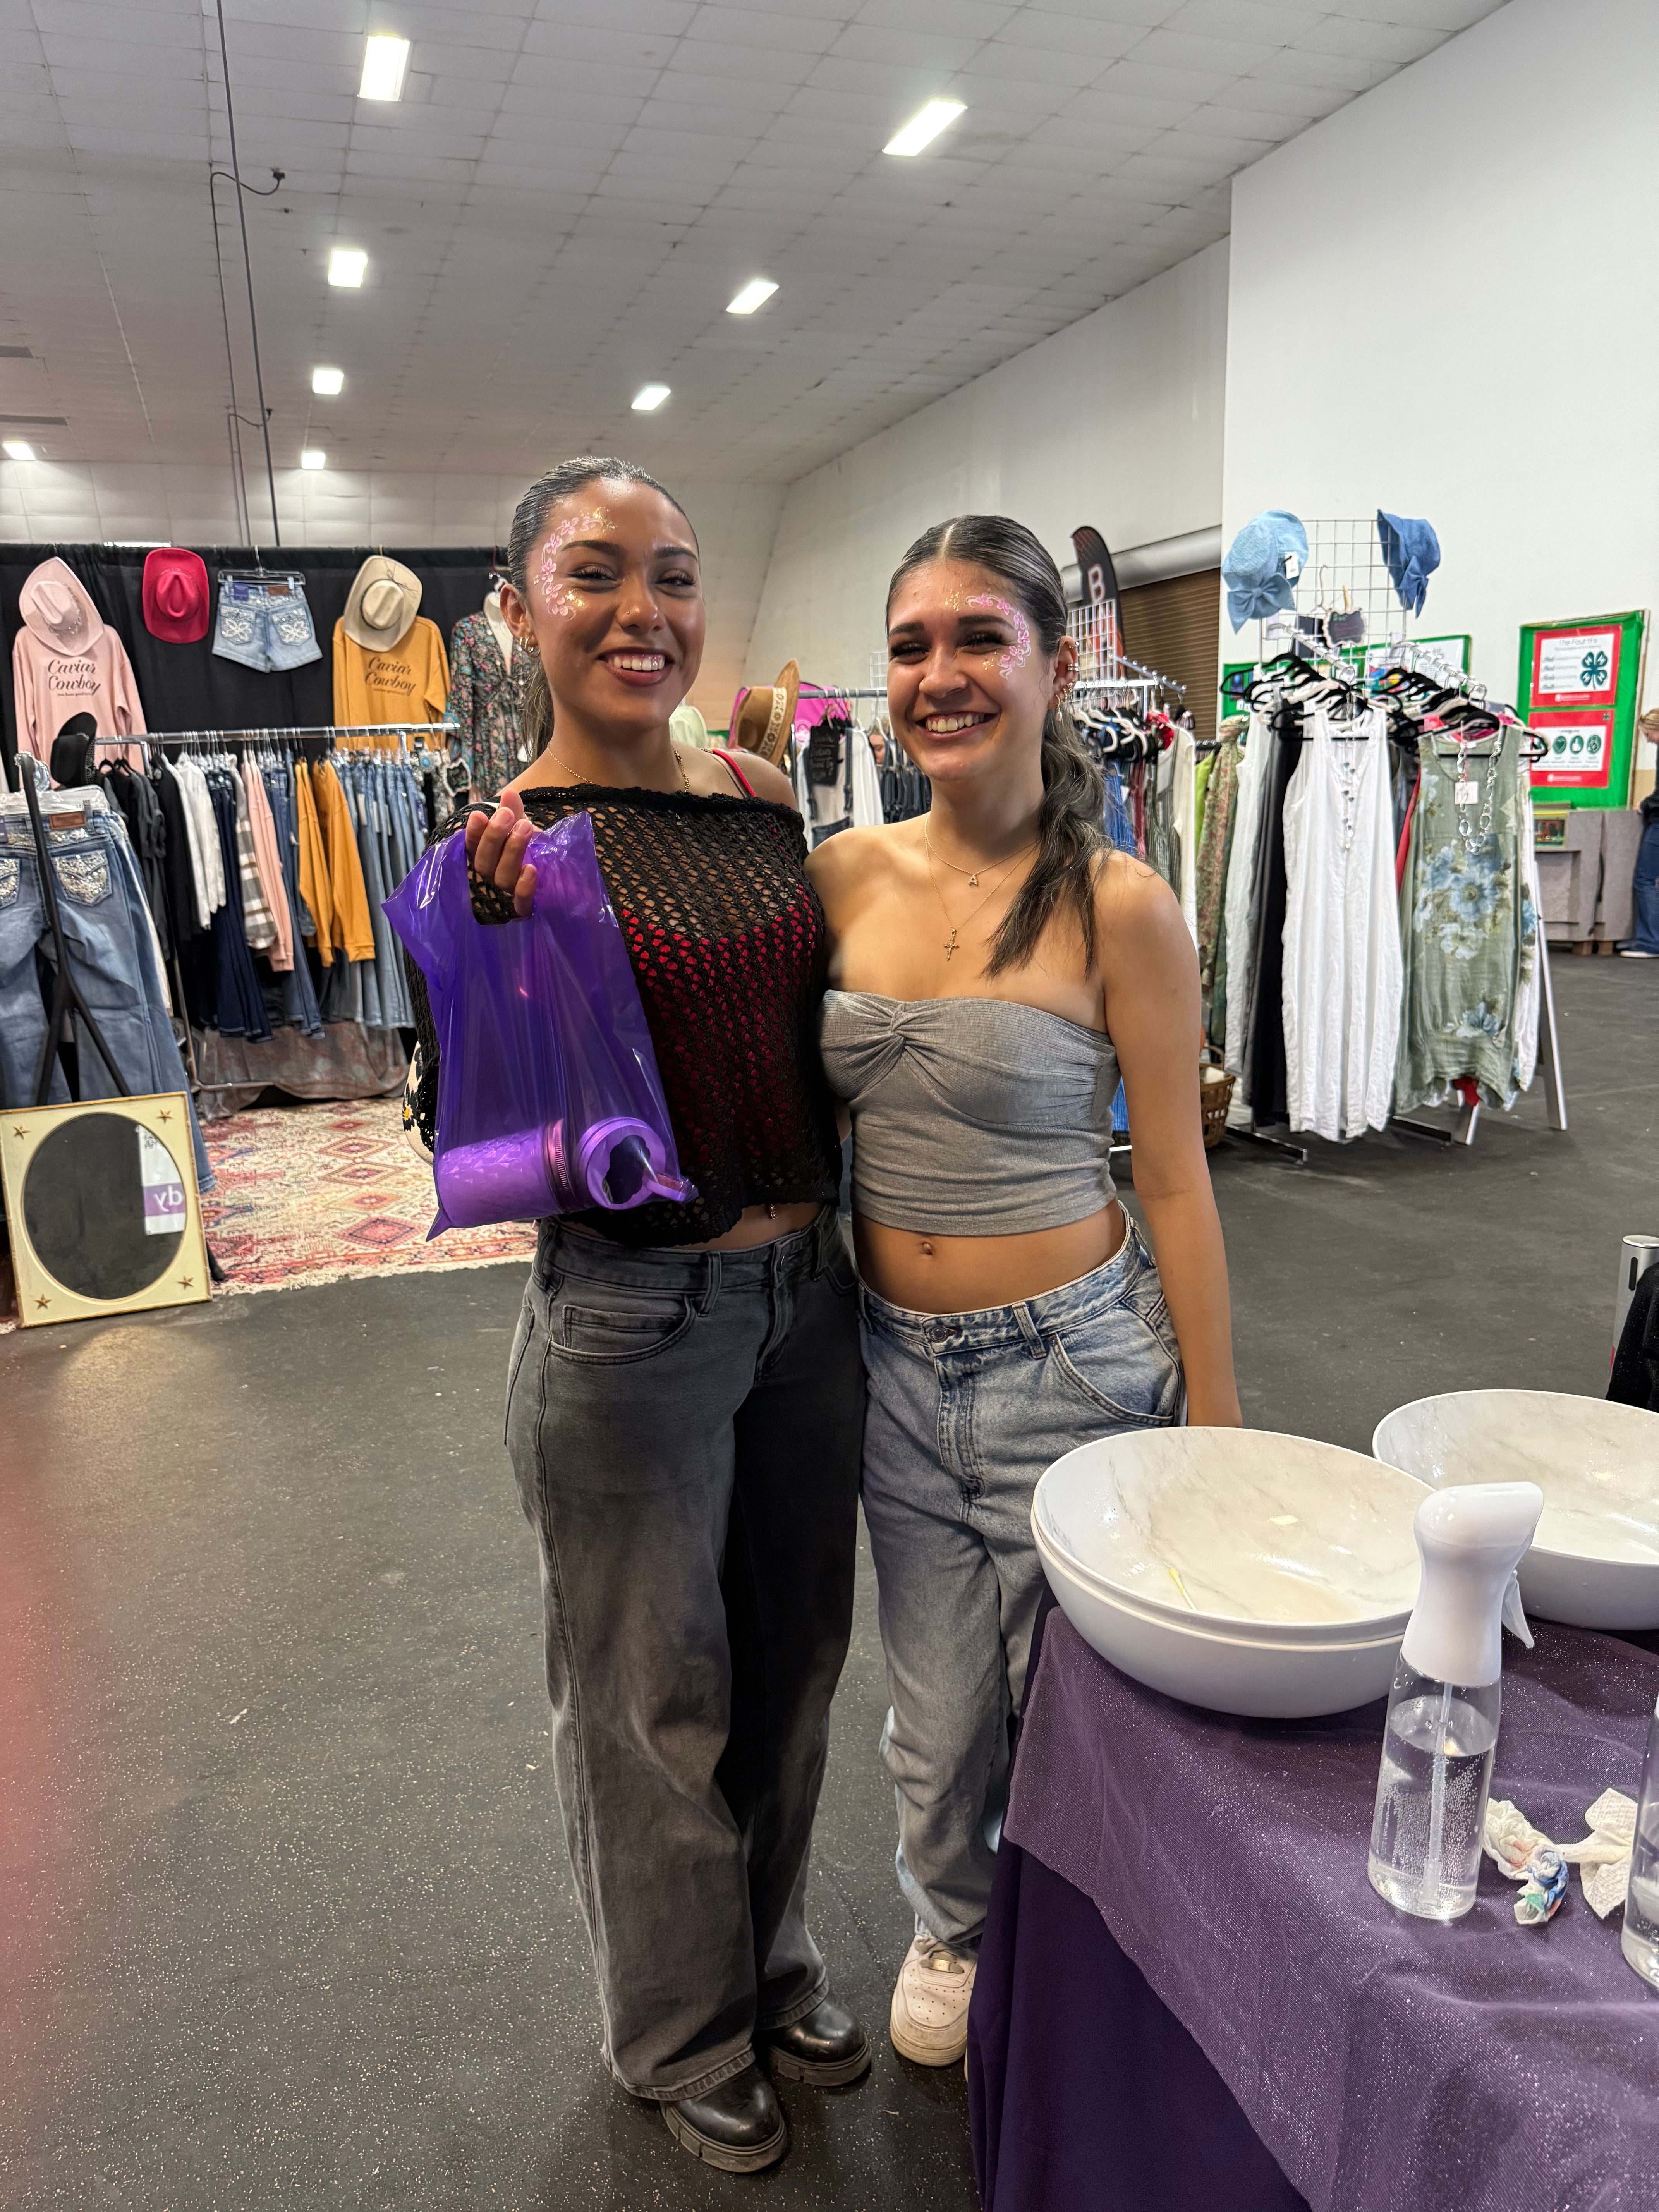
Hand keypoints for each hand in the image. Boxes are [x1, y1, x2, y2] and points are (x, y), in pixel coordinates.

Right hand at [464, 788, 536, 916]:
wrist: (559, 879)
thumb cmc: (531, 850)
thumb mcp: (522, 827)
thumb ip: (514, 812)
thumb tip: (509, 793)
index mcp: (486, 857)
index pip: (472, 848)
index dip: (473, 833)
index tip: (479, 814)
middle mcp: (492, 878)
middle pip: (484, 863)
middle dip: (494, 837)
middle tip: (507, 815)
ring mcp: (507, 896)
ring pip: (502, 878)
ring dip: (512, 851)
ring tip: (525, 827)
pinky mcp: (525, 909)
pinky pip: (521, 904)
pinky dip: (524, 888)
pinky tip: (531, 869)